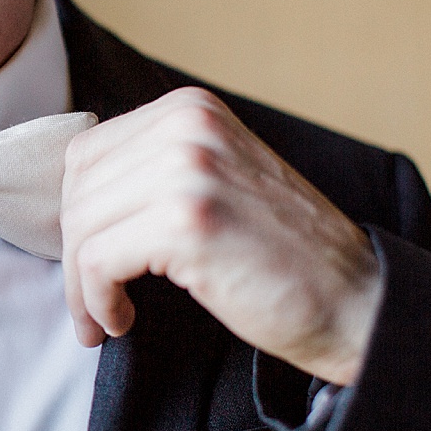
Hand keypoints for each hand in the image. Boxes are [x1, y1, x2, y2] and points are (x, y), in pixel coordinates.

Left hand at [60, 87, 382, 384]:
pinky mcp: (186, 221)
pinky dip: (97, 300)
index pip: (88, 154)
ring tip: (104, 317)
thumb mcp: (216, 183)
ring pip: (81, 227)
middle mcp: (187, 125)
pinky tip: (120, 321)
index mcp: (190, 110)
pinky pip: (98, 260)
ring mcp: (188, 168)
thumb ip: (155, 170)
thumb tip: (73, 197)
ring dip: (81, 285)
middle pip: (77, 189)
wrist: (357, 303)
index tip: (85, 259)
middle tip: (89, 300)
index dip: (75, 214)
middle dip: (73, 252)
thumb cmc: (282, 257)